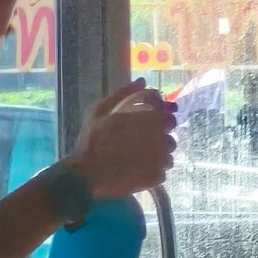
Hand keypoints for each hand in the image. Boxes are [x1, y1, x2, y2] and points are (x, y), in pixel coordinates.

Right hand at [69, 79, 175, 199]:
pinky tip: (139, 168)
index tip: (146, 115)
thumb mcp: (101, 110)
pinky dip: (154, 168)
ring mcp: (161, 157)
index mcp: (149, 115)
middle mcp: (160, 134)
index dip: (156, 109)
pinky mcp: (158, 176)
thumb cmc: (93, 140)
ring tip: (139, 154)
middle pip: (169, 128)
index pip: (164, 107)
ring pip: (168, 149)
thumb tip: (141, 81)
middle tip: (140, 135)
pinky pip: (162, 169)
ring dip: (159, 149)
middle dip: (159, 128)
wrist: (89, 174)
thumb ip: (124, 94)